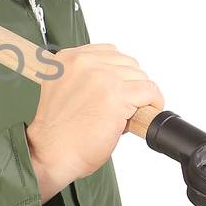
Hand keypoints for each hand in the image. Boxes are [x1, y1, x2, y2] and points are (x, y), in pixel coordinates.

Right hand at [24, 44, 164, 199]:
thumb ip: (84, 77)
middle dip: (130, 84)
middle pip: (127, 63)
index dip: (119, 73)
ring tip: (128, 112)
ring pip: (140, 77)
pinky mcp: (117, 96)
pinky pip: (149, 91)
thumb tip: (116, 78)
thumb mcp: (62, 90)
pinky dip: (153, 102)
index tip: (119, 87)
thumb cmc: (57, 131)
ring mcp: (101, 78)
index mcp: (68, 59)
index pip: (109, 52)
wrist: (52, 153)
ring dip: (140, 95)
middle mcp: (83, 63)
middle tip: (123, 105)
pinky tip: (145, 113)